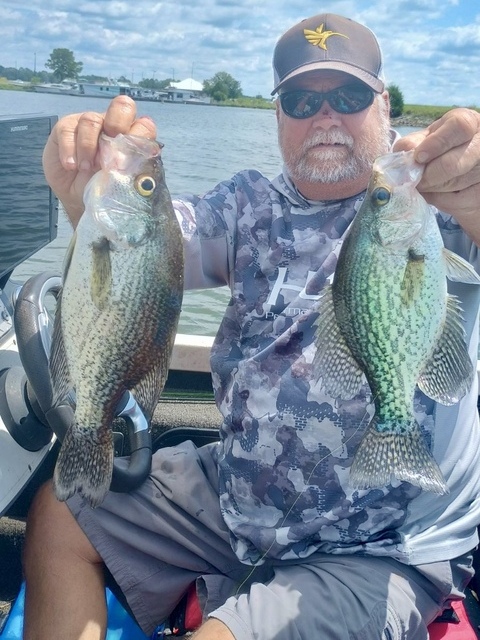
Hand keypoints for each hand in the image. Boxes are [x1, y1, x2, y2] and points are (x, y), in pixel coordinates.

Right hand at [43, 95, 156, 226]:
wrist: (78, 198)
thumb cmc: (104, 189)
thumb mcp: (120, 181)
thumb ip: (127, 167)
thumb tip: (126, 159)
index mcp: (132, 137)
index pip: (144, 125)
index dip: (137, 139)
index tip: (127, 161)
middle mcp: (113, 125)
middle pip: (123, 106)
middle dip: (117, 125)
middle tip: (108, 152)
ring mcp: (90, 124)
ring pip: (91, 120)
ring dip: (88, 148)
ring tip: (86, 169)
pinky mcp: (67, 128)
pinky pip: (67, 130)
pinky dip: (70, 151)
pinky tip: (71, 166)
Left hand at [393, 108, 479, 239]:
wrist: (458, 171)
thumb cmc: (438, 151)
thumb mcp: (426, 141)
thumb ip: (413, 143)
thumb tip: (406, 149)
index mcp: (468, 123)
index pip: (459, 127)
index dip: (437, 143)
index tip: (419, 157)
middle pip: (454, 163)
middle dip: (428, 176)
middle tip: (416, 180)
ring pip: (454, 184)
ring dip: (433, 189)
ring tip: (427, 185)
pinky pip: (458, 201)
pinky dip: (442, 201)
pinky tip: (441, 194)